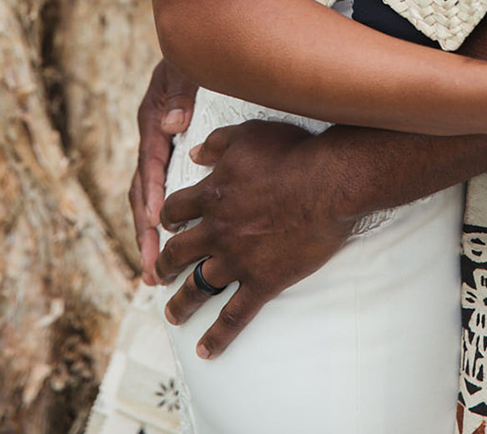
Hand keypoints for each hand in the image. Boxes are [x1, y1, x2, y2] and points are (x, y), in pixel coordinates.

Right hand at [129, 60, 197, 283]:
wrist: (201, 40)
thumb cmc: (193, 56)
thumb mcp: (184, 69)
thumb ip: (180, 93)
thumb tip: (174, 124)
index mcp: (152, 121)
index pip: (149, 166)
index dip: (152, 197)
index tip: (155, 227)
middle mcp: (152, 138)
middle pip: (143, 193)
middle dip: (145, 233)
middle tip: (152, 272)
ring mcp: (161, 146)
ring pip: (150, 196)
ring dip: (151, 233)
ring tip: (155, 272)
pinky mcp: (173, 151)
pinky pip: (166, 189)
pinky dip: (166, 216)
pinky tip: (174, 241)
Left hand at [156, 120, 352, 358]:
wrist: (327, 184)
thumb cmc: (292, 153)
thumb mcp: (250, 135)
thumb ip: (218, 144)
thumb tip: (195, 152)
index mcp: (211, 195)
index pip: (175, 210)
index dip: (167, 218)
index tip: (166, 225)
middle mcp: (217, 231)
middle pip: (178, 253)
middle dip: (165, 265)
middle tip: (158, 275)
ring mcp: (237, 260)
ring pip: (198, 287)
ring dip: (181, 303)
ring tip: (172, 315)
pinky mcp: (262, 282)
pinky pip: (234, 316)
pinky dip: (218, 336)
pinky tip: (205, 350)